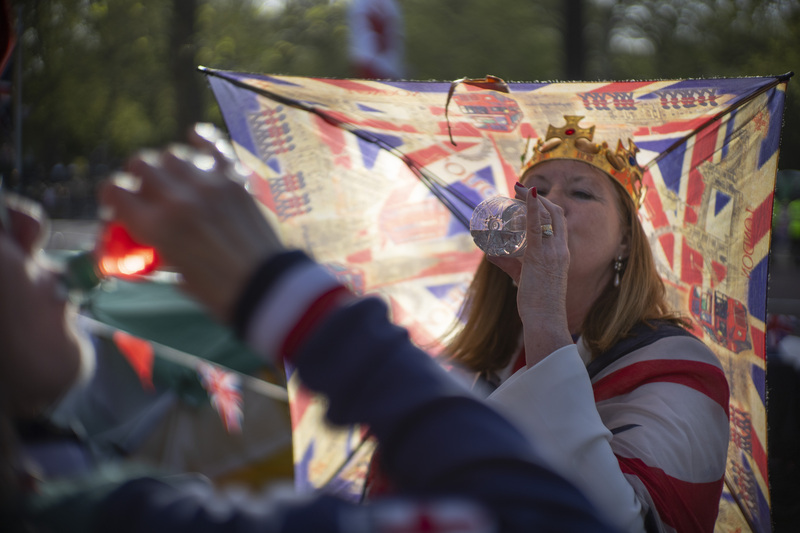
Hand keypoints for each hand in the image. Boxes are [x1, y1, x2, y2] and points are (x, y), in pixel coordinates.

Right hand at [99, 124, 285, 323]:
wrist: (266, 286)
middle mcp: (176, 199)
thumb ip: (159, 252)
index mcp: (155, 227)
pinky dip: (202, 138)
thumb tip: (150, 247)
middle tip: (145, 190)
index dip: (111, 196)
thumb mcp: (177, 276)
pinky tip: (194, 136)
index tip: (117, 202)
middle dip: (137, 176)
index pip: (115, 191)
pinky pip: (213, 146)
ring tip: (173, 177)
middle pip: (140, 164)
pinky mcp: (234, 181)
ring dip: (167, 164)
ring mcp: (207, 185)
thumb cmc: (220, 292)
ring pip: (173, 154)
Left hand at [494, 183, 571, 365]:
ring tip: (517, 189)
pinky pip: (537, 227)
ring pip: (547, 216)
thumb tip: (490, 254)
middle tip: (519, 189)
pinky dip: (532, 208)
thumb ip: (509, 265)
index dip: (547, 206)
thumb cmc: (538, 303)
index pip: (559, 222)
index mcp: (562, 253)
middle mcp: (560, 249)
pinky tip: (527, 195)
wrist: (546, 319)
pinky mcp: (539, 257)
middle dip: (539, 197)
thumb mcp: (524, 278)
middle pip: (555, 213)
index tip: (531, 197)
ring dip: (532, 198)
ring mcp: (552, 252)